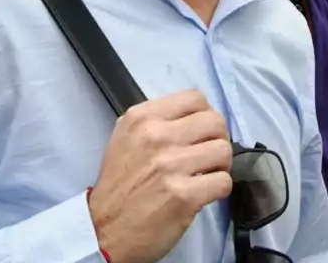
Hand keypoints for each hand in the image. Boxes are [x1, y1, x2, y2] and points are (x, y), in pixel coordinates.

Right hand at [87, 90, 232, 262]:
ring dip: (221, 165)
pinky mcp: (184, 195)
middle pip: (214, 121)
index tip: (201, 132)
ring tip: (207, 174)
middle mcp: (155, 136)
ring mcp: (171, 165)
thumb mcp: (124, 138)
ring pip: (223, 151)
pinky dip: (219, 189)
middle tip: (209, 154)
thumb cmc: (118, 185)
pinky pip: (223, 182)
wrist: (104, 229)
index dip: (204, 115)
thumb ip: (154, 121)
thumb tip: (190, 117)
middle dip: (218, 138)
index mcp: (141, 118)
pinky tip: (206, 192)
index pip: (194, 99)